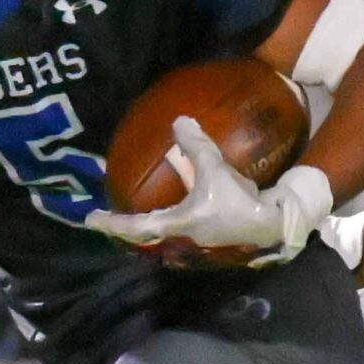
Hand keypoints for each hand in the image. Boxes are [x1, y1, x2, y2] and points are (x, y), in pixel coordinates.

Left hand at [84, 119, 334, 266]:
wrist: (273, 224)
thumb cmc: (238, 203)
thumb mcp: (215, 171)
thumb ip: (196, 147)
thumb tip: (179, 121)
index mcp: (177, 224)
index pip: (135, 226)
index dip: (111, 222)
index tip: (90, 220)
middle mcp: (181, 238)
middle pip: (146, 235)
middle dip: (127, 228)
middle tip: (110, 220)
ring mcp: (196, 242)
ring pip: (163, 235)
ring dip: (147, 227)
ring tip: (135, 217)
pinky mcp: (209, 238)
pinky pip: (180, 229)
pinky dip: (168, 222)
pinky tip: (174, 211)